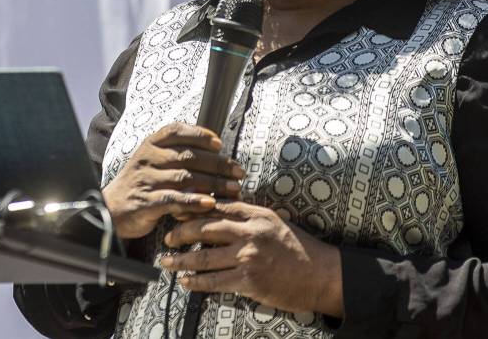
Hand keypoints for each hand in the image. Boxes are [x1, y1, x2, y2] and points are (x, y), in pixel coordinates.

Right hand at [102, 122, 244, 238]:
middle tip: (239, 171)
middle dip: (218, 164)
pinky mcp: (146, 202)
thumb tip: (214, 148)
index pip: (176, 131)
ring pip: (186, 178)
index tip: (219, 144)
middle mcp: (148, 158)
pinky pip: (175, 199)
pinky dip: (195, 201)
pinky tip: (211, 204)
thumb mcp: (152, 160)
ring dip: (214, 183)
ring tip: (234, 188)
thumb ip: (176, 152)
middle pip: (189, 156)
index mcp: (150, 144)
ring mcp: (146, 179)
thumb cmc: (141, 183)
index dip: (200, 135)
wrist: (110, 209)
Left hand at [159, 201, 343, 317]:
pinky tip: (186, 281)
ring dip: (181, 260)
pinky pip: (214, 281)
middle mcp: (251, 232)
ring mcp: (249, 257)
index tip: (178, 213)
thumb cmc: (299, 249)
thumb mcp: (276, 223)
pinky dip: (196, 282)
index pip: (218, 206)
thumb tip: (222, 215)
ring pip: (204, 256)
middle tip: (167, 238)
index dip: (194, 209)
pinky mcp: (249, 281)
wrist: (321, 275)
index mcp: (257, 214)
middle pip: (205, 228)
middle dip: (181, 233)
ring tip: (167, 262)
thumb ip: (250, 217)